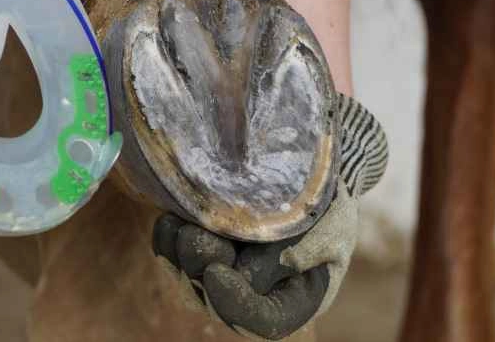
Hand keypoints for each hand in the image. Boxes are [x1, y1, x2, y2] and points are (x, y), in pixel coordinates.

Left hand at [151, 96, 386, 340]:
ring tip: (183, 225)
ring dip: (181, 254)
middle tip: (196, 236)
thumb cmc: (325, 203)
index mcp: (295, 298)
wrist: (307, 170)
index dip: (236, 306)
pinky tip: (170, 217)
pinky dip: (168, 240)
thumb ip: (296, 252)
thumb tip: (248, 275)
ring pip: (189, 281)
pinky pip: (172, 257)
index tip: (216, 274)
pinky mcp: (199, 253)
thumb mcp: (326, 227)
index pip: (264, 323)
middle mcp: (254, 295)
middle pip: (217, 302)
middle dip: (201, 269)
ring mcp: (223, 277)